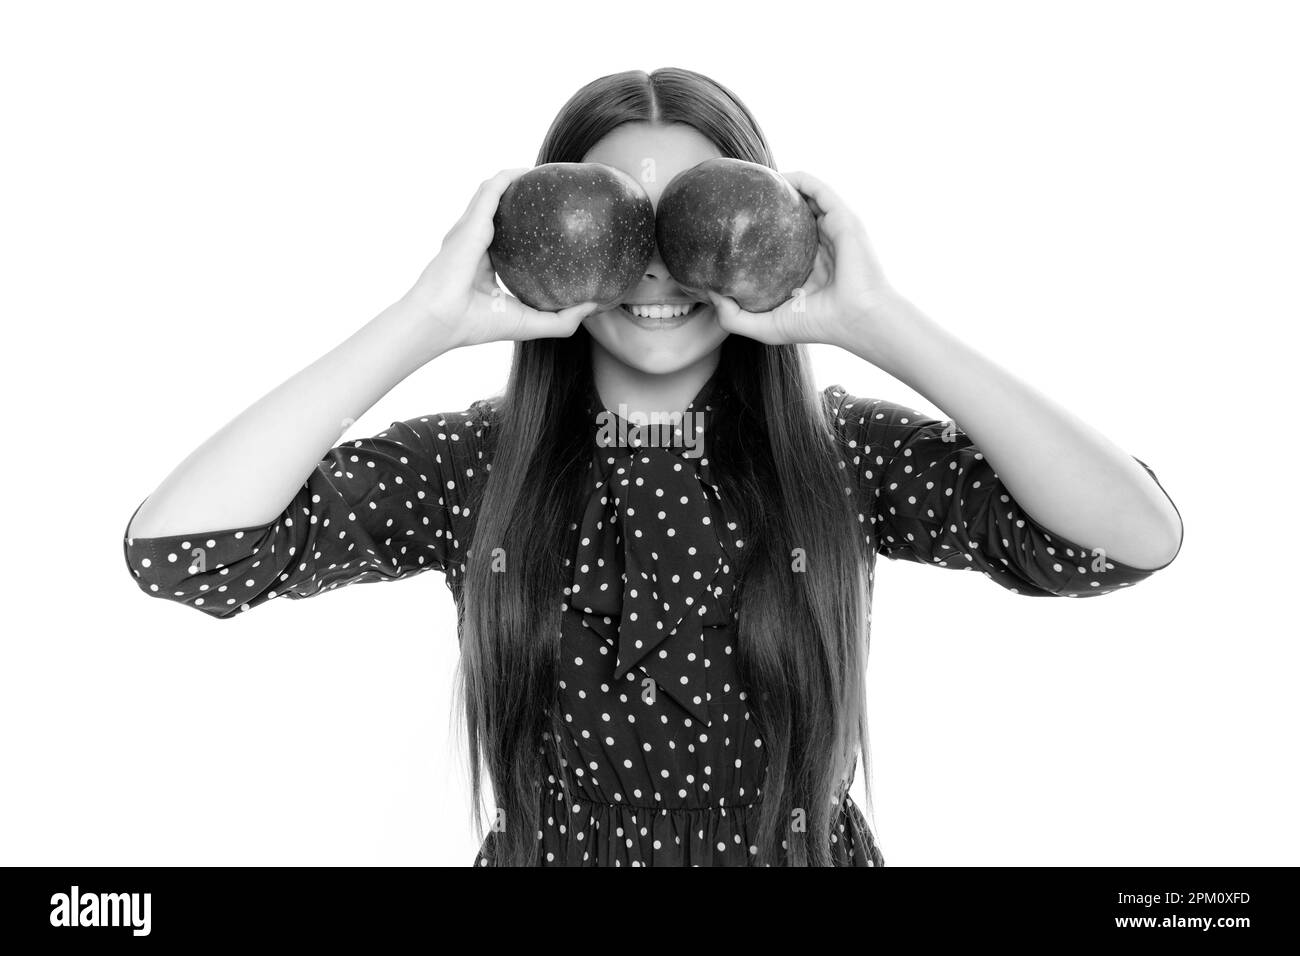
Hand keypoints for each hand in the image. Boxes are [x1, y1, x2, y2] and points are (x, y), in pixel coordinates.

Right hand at [401, 168, 599, 352]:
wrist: (441, 320)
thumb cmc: (476, 324)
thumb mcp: (529, 323)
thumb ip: (562, 318)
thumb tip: (595, 306)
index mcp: (482, 265)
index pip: (507, 241)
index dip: (527, 231)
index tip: (555, 226)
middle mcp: (474, 242)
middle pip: (499, 211)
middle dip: (523, 198)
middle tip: (553, 192)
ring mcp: (469, 229)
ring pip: (494, 192)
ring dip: (516, 179)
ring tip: (542, 173)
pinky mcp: (471, 221)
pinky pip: (492, 189)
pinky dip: (509, 177)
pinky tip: (529, 172)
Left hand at [709, 171, 898, 350]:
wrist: (857, 319)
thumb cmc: (817, 325)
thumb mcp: (766, 326)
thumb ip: (734, 317)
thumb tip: (708, 293)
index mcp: (805, 266)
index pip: (777, 240)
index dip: (755, 229)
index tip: (728, 221)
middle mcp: (819, 244)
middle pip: (789, 213)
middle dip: (765, 200)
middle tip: (736, 193)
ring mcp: (832, 228)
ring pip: (803, 195)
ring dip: (780, 182)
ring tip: (752, 176)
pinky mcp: (842, 217)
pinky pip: (817, 188)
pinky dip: (797, 178)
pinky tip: (773, 176)